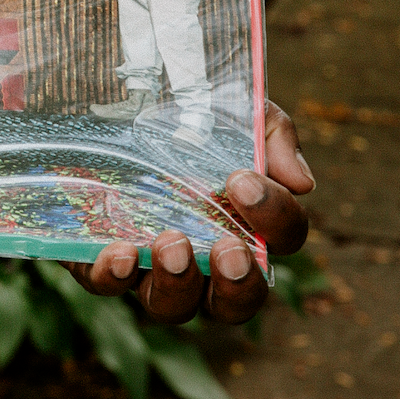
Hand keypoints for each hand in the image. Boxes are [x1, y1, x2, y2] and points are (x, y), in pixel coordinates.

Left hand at [69, 101, 313, 325]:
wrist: (107, 91)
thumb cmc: (182, 105)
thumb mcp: (230, 105)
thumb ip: (270, 134)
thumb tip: (302, 183)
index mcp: (244, 218)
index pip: (281, 237)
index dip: (275, 219)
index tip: (243, 182)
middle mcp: (202, 254)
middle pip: (236, 301)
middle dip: (238, 284)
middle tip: (228, 249)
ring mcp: (149, 262)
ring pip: (173, 307)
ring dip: (178, 285)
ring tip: (171, 245)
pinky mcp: (97, 256)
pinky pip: (106, 285)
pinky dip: (115, 277)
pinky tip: (121, 254)